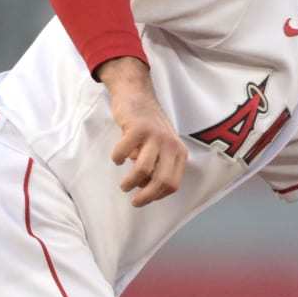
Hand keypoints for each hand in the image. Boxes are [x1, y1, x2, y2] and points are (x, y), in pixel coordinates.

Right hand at [100, 58, 187, 206]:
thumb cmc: (147, 128)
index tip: (145, 197)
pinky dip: (118, 159)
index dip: (158, 195)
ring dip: (130, 182)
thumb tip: (147, 189)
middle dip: (146, 197)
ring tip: (124, 185)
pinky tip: (118, 158)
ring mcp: (155, 136)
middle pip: (162, 181)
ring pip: (143, 170)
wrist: (137, 95)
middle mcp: (171, 144)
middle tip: (134, 201)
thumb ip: (158, 167)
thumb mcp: (161, 148)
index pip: (173, 184)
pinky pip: (124, 154)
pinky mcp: (138, 128)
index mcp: (179, 152)